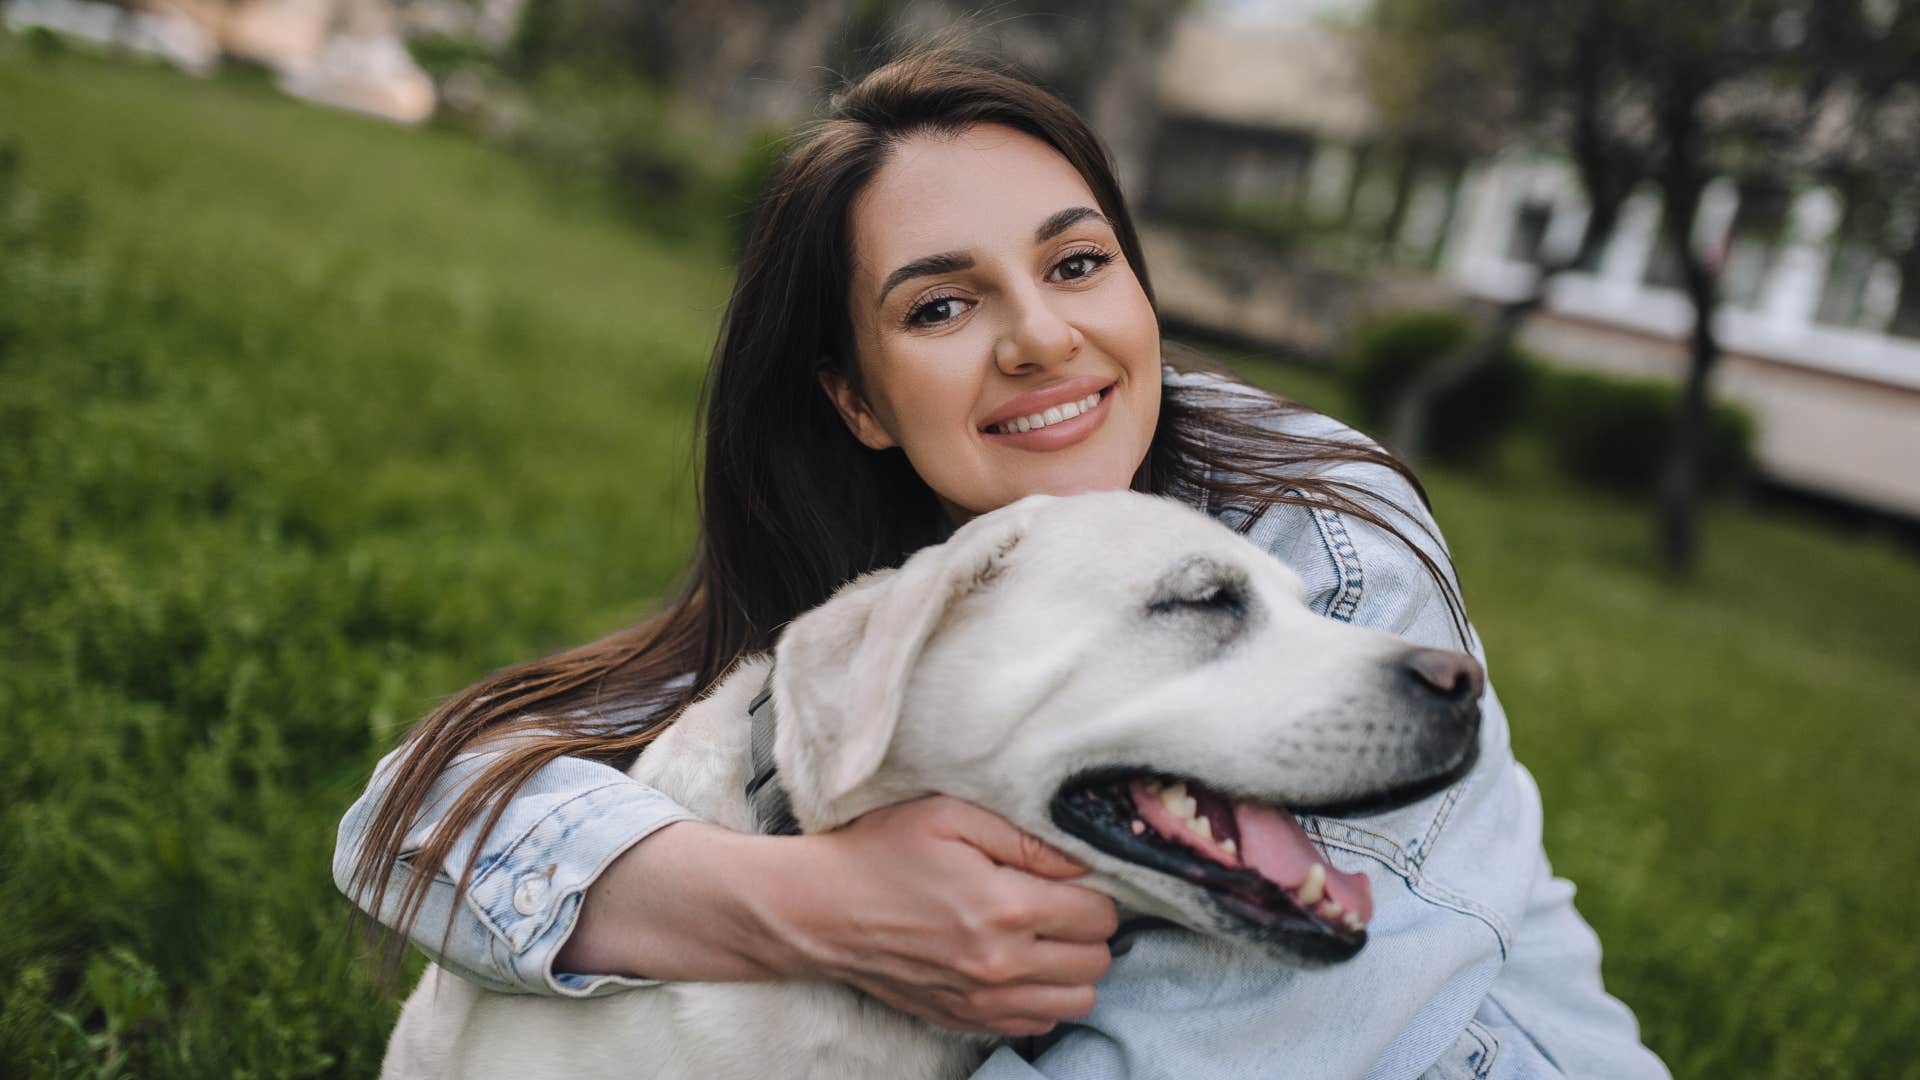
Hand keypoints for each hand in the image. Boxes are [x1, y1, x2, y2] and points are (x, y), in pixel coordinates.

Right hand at [755, 795, 1119, 1036]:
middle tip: (1061, 904)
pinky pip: (1036, 1024)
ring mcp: (983, 999)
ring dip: (1074, 969)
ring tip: (1046, 938)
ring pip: (1077, 1002)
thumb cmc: (880, 851)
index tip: (1070, 878)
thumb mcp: (950, 814)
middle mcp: (1002, 964)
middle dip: (1090, 930)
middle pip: (1097, 961)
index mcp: (1006, 907)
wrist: (819, 910)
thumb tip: (1082, 859)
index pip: (1100, 915)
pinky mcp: (964, 1017)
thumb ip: (1024, 836)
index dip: (1095, 891)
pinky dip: (1042, 998)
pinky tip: (1019, 965)